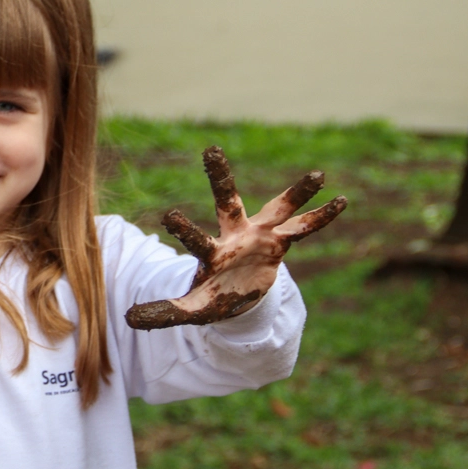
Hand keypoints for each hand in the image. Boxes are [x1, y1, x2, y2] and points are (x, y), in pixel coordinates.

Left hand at [125, 147, 346, 329]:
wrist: (235, 297)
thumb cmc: (212, 298)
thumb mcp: (191, 309)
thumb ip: (163, 312)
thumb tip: (126, 319)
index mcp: (212, 252)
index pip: (195, 238)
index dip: (183, 228)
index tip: (168, 215)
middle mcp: (235, 236)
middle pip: (227, 201)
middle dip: (220, 177)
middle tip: (210, 149)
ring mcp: (260, 236)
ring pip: (278, 208)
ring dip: (297, 193)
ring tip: (318, 174)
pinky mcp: (280, 243)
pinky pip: (305, 229)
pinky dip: (322, 217)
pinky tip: (341, 201)